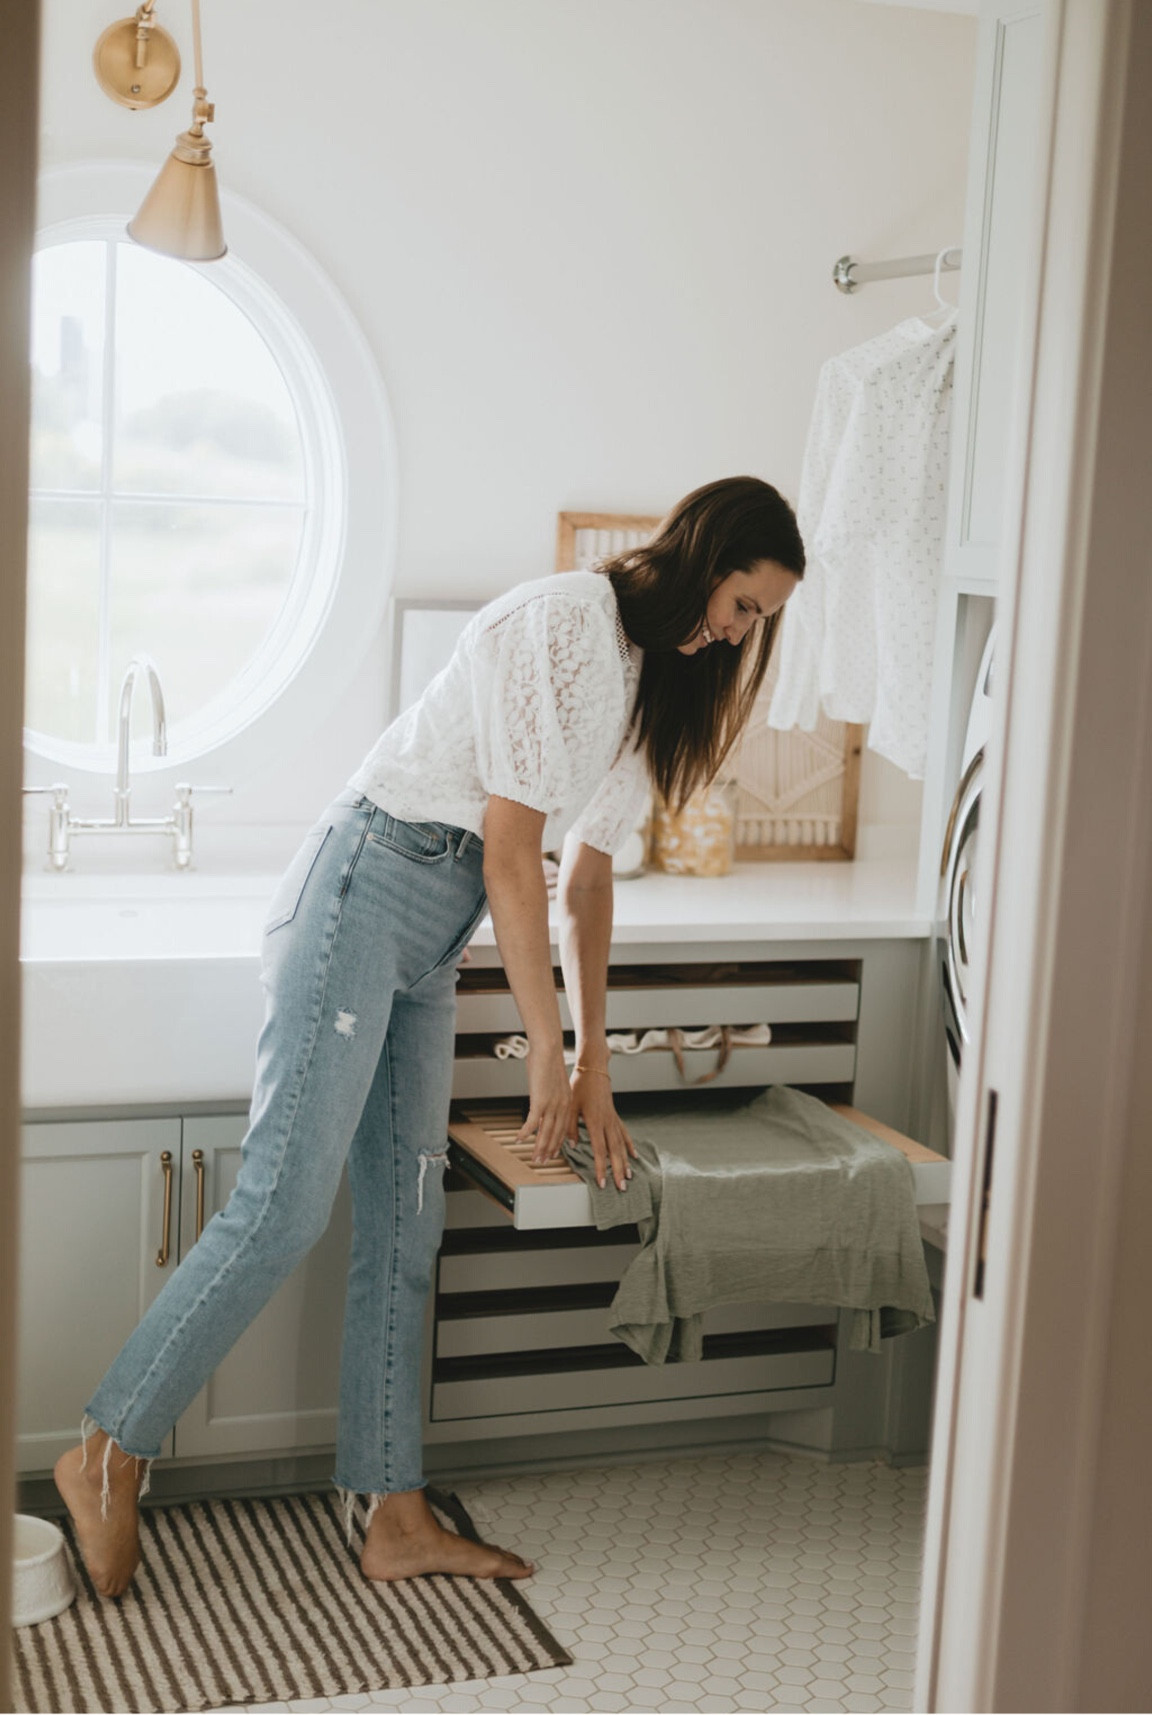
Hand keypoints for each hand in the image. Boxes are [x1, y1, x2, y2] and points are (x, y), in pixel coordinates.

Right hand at [515, 1042, 575, 1161]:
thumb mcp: (552, 1080)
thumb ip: (550, 1092)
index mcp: (566, 1101)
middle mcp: (562, 1105)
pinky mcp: (540, 1100)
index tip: (554, 1152)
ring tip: (535, 1157)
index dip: (558, 1141)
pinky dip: (526, 1132)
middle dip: (549, 1150)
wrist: (548, 1048)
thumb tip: (542, 1098)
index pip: (563, 1127)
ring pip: (546, 1132)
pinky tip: (520, 1138)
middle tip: (543, 1160)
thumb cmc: (547, 1059)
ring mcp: (552, 1104)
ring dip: (540, 1147)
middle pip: (556, 1134)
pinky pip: (532, 1122)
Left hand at [554, 1065, 636, 1191]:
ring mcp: (613, 1119)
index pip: (599, 1150)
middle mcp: (607, 1122)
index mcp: (595, 1121)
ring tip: (630, 1177)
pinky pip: (624, 1133)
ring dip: (625, 1162)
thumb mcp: (569, 1106)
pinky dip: (629, 1146)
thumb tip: (572, 1146)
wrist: (593, 1069)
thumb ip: (570, 1127)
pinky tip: (634, 1156)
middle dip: (618, 1171)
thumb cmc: (579, 1086)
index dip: (601, 1167)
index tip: (602, 1182)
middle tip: (621, 1188)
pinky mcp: (615, 1115)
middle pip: (614, 1151)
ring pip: (621, 1145)